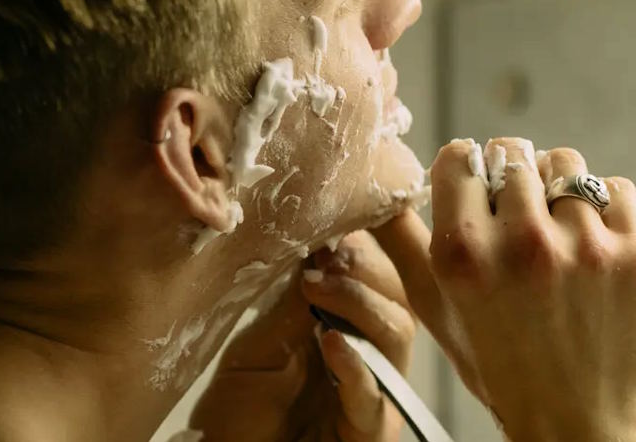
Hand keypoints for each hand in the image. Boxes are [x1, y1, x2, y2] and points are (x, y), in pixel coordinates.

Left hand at [189, 231, 415, 441]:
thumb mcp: (259, 344)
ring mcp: (373, 391)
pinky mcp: (370, 430)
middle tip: (328, 252)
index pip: (374, 272)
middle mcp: (368, 354)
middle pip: (397, 295)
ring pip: (396, 333)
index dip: (364, 241)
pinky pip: (374, 393)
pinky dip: (356, 364)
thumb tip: (316, 241)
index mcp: (344, 325)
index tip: (336, 215)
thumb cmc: (239, 412)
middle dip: (365, 265)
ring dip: (359, 302)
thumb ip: (291, 302)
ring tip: (318, 288)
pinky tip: (332, 341)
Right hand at [373, 138, 635, 441]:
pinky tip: (589, 241)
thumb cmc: (498, 361)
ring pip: (565, 163)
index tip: (475, 186)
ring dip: (556, 185)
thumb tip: (383, 189)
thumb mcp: (432, 305)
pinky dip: (602, 204)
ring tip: (554, 227)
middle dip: (510, 175)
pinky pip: (614, 186)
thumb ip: (402, 240)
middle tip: (516, 213)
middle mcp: (521, 244)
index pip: (459, 156)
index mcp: (462, 253)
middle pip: (512, 151)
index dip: (465, 168)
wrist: (577, 421)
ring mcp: (584, 247)